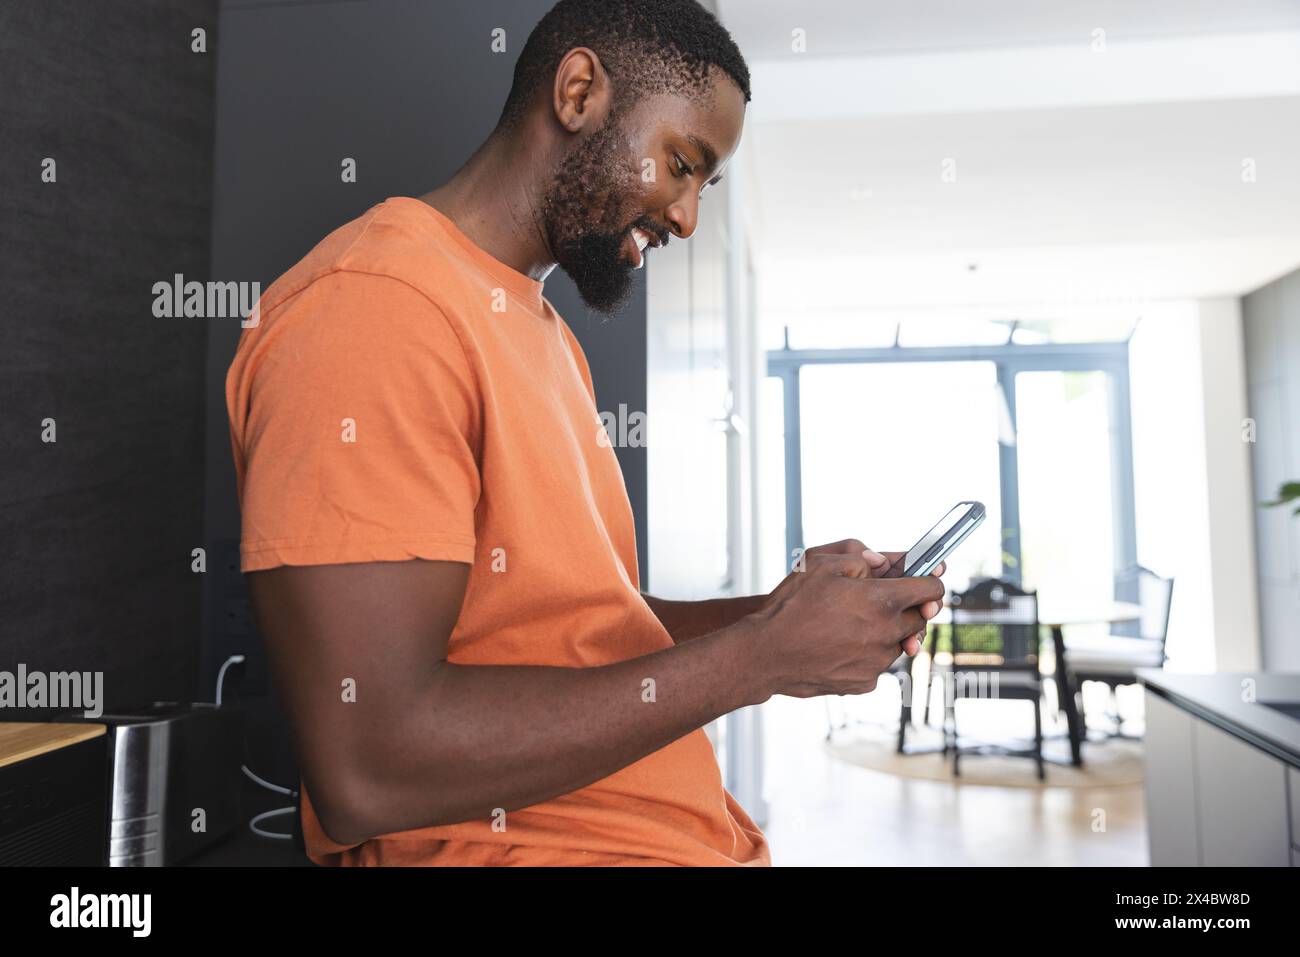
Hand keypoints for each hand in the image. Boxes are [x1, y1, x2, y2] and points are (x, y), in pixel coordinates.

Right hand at [753, 550, 945, 698]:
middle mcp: (886, 633)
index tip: (929, 576)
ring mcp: (877, 662)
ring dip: (885, 631)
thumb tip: (882, 562)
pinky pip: (878, 664)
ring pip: (897, 643)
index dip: (931, 578)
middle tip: (882, 600)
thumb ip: (859, 557)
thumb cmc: (790, 607)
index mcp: (881, 600)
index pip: (930, 589)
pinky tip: (840, 644)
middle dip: (907, 607)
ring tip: (851, 623)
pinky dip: (867, 653)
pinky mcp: (865, 683)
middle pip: (918, 619)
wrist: (765, 654)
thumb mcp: (820, 564)